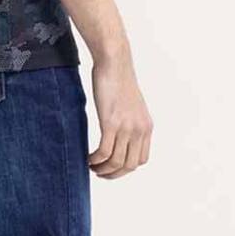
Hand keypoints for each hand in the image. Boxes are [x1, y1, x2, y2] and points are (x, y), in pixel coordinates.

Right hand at [86, 50, 152, 178]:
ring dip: (102, 169)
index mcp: (146, 127)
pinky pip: (104, 152)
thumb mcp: (131, 105)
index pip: (141, 160)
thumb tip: (119, 134)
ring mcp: (126, 127)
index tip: (112, 167)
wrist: (114, 62)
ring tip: (91, 166)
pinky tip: (88, 157)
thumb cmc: (118, 79)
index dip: (125, 168)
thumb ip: (129, 121)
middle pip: (129, 165)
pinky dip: (95, 159)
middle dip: (113, 173)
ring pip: (116, 162)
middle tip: (99, 172)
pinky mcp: (111, 123)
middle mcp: (139, 130)